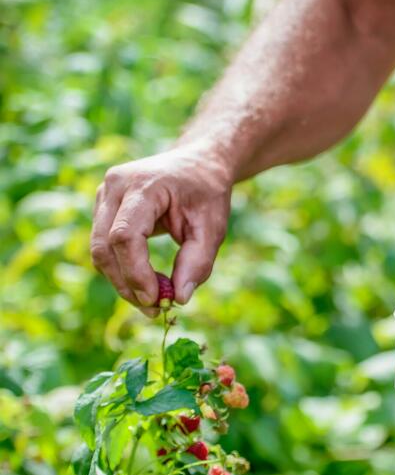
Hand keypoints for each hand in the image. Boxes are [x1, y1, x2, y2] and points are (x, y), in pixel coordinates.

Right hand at [90, 143, 232, 315]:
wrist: (197, 163)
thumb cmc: (207, 193)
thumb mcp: (214, 227)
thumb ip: (198, 261)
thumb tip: (179, 298)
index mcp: (144, 185)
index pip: (125, 235)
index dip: (136, 272)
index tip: (156, 299)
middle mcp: (115, 186)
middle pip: (105, 246)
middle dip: (127, 283)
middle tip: (154, 310)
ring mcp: (104, 195)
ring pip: (100, 250)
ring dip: (122, 281)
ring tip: (154, 301)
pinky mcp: (103, 207)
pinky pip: (104, 246)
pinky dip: (122, 269)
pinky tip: (146, 284)